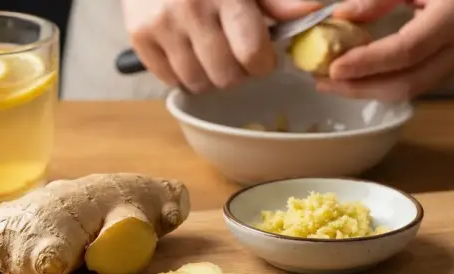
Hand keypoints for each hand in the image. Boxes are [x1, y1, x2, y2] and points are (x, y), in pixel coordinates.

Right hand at [121, 0, 322, 92]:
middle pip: (226, 76)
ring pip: (197, 83)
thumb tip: (314, 10)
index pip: (251, 55)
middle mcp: (191, 10)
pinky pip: (169, 79)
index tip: (260, 54)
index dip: (261, 62)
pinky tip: (187, 51)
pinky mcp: (139, 36)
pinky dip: (182, 73)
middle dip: (237, 72)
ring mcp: (161, 25)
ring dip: (210, 76)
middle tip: (234, 54)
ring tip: (210, 53)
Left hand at [316, 0, 453, 100]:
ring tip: (331, 82)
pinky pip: (414, 85)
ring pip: (409, 91)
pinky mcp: (453, 70)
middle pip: (407, 82)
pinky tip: (356, 78)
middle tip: (323, 82)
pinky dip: (381, 85)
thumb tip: (339, 16)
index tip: (333, 68)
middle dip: (361, 87)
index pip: (406, 51)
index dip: (368, 62)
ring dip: (367, 90)